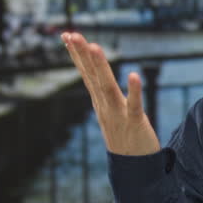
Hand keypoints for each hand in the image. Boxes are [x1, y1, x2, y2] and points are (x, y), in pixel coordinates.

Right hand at [62, 32, 160, 155]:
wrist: (133, 168)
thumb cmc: (125, 138)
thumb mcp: (110, 113)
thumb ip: (104, 95)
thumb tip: (96, 78)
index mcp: (100, 102)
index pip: (87, 75)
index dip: (77, 55)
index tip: (67, 35)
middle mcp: (105, 106)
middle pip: (92, 77)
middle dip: (82, 55)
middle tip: (72, 34)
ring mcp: (118, 114)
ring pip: (107, 87)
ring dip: (101, 67)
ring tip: (95, 46)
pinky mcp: (135, 122)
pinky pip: (134, 105)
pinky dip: (134, 90)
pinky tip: (134, 75)